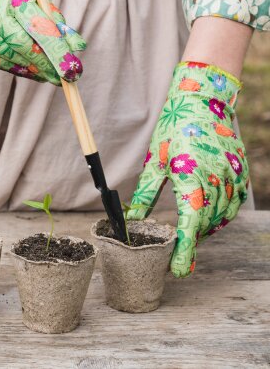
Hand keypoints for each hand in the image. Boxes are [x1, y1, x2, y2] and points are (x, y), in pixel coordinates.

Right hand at [0, 0, 86, 84]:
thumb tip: (78, 47)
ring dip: (29, 70)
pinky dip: (13, 68)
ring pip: (4, 56)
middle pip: (18, 44)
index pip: (36, 24)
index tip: (72, 69)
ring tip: (47, 76)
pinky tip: (28, 71)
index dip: (55, 50)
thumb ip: (54, 20)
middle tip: (62, 79)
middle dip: (43, 64)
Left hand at [127, 62, 249, 276]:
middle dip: (191, 241)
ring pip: (221, 217)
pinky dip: (220, 214)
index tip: (178, 271)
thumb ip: (145, 193)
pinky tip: (207, 214)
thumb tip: (132, 219)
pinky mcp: (240, 174)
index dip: (184, 252)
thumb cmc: (174, 130)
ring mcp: (232, 179)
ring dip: (205, 228)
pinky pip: (233, 204)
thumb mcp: (154, 161)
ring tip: (189, 233)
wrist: (203, 102)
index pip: (189, 227)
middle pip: (205, 225)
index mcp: (191, 180)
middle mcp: (216, 183)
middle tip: (176, 253)